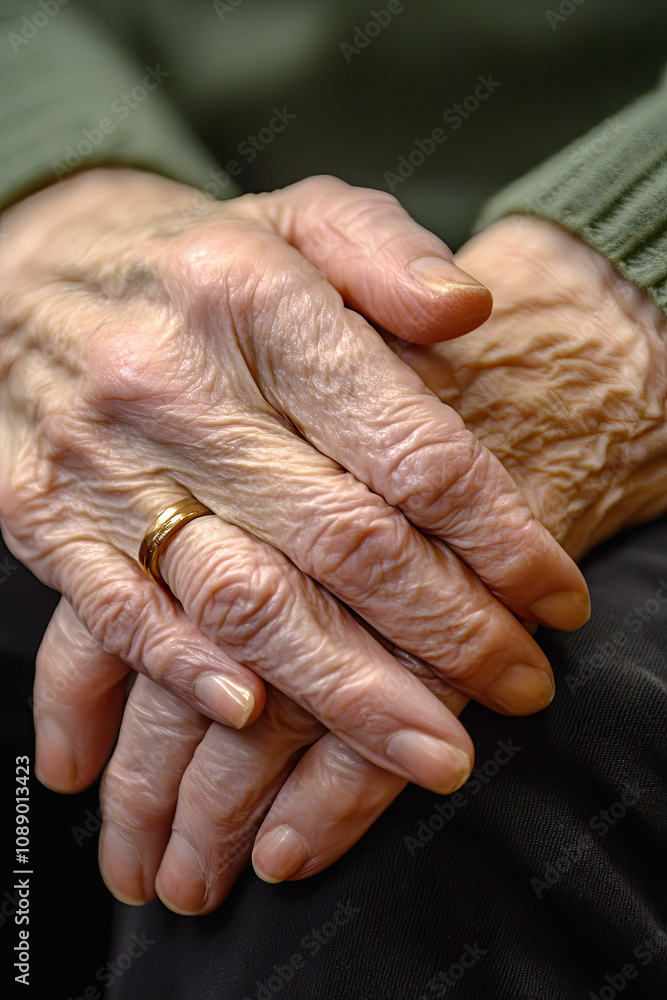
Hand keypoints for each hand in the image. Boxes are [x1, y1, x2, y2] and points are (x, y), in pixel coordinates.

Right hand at [34, 215, 645, 912]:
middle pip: (343, 541)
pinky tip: (255, 723)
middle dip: (450, 632)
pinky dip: (192, 675)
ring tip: (434, 754)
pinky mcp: (45, 517)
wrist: (30, 274)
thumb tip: (470, 310)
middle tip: (522, 689)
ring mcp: (105, 461)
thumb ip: (387, 251)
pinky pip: (122, 614)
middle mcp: (178, 385)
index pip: (409, 445)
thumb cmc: (194, 260)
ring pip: (247, 601)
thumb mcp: (296, 215)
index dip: (500, 536)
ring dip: (349, 693)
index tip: (558, 598)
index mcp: (258, 302)